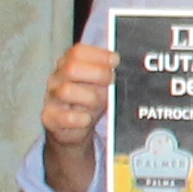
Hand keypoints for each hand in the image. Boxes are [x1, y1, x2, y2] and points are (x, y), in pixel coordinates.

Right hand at [39, 41, 117, 191]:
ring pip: (68, 90)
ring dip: (91, 100)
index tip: (115, 64)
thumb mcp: (107, 88)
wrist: (76, 141)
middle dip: (96, 76)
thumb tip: (142, 56)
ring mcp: (51, 102)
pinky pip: (65, 119)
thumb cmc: (96, 109)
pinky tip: (85, 125)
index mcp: (71, 67)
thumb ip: (115, 74)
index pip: (79, 50)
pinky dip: (80, 121)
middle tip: (109, 86)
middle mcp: (58, 81)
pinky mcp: (49, 123)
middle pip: (70, 66)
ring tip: (97, 109)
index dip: (99, 56)